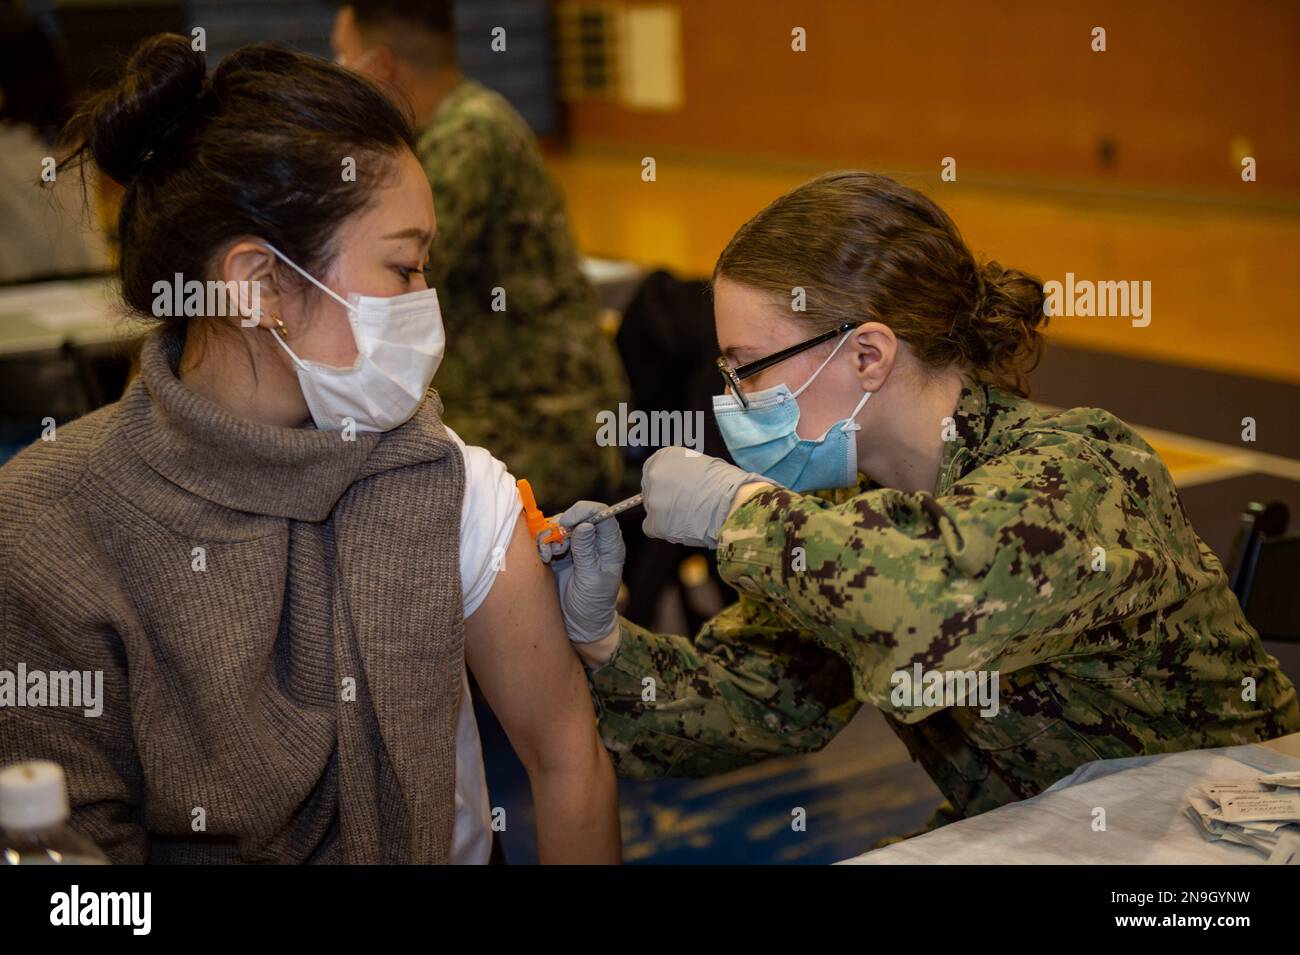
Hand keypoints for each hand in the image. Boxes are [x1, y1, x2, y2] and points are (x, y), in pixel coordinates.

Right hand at [538, 501, 624, 643]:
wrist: (580, 623)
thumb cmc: (593, 604)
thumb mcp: (591, 579)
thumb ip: (586, 552)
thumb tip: (585, 525)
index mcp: (609, 545)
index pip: (602, 514)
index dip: (585, 511)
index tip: (566, 522)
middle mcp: (593, 541)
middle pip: (577, 516)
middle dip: (562, 526)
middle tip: (555, 545)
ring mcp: (576, 546)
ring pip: (560, 526)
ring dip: (550, 537)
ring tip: (549, 556)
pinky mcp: (560, 554)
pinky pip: (549, 539)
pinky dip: (543, 545)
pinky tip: (544, 558)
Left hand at [641, 447, 771, 547]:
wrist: (732, 502)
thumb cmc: (725, 484)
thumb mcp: (700, 465)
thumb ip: (682, 473)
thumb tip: (676, 486)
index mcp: (665, 457)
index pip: (654, 473)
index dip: (666, 486)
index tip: (677, 492)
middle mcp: (654, 475)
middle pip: (651, 492)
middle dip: (665, 500)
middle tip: (685, 507)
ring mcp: (653, 499)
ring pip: (653, 511)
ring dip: (667, 516)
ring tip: (691, 517)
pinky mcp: (655, 522)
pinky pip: (651, 528)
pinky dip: (665, 531)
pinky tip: (683, 527)